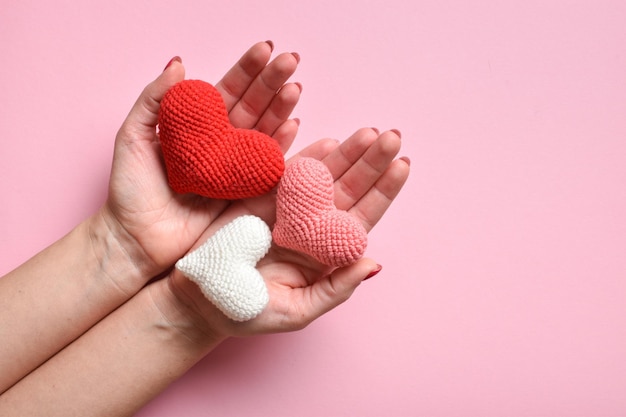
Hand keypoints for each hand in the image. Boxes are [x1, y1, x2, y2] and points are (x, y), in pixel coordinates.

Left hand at [100, 42, 300, 288]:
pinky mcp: (242, 192)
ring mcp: (234, 167)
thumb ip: (153, 100)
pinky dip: (282, 146)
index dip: (247, 70)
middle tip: (291, 60)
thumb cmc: (130, 190)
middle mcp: (220, 143)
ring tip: (296, 87)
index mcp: (197, 126)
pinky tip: (294, 125)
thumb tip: (179, 63)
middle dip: (272, 82)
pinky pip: (267, 166)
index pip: (227, 90)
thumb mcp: (131, 137)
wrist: (135, 238)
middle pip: (252, 106)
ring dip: (282, 109)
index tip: (265, 49)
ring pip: (263, 131)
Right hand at [167, 128, 409, 337]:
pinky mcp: (256, 196)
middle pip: (348, 188)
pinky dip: (304, 157)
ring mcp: (285, 208)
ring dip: (345, 152)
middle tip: (392, 137)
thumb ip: (335, 290)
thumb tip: (373, 264)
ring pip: (322, 175)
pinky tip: (327, 141)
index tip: (403, 165)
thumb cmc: (245, 312)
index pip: (361, 217)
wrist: (194, 301)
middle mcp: (311, 226)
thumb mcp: (296, 312)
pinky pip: (285, 172)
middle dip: (371, 162)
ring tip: (368, 132)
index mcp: (325, 252)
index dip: (382, 191)